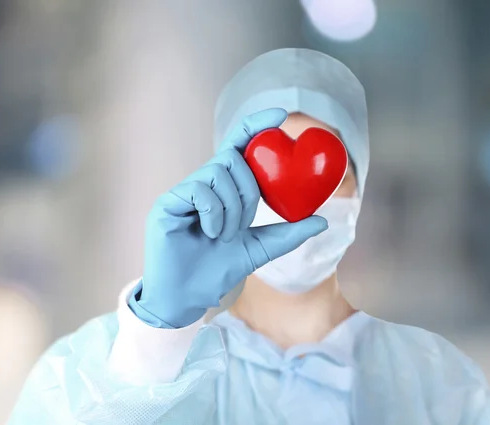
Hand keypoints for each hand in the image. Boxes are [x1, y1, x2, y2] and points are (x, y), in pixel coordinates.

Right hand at [130, 108, 327, 327]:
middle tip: (242, 224)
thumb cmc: (219, 270)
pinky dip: (213, 212)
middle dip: (248, 192)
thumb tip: (323, 220)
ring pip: (218, 171)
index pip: (239, 146)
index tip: (282, 116)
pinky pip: (199, 189)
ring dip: (231, 207)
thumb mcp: (260, 249)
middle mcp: (203, 184)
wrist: (189, 297)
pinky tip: (208, 233)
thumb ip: (288, 233)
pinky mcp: (167, 203)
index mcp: (224, 189)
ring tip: (222, 235)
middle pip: (234, 159)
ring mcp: (183, 192)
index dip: (257, 126)